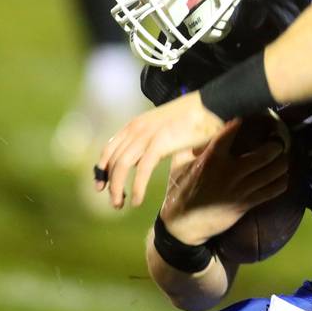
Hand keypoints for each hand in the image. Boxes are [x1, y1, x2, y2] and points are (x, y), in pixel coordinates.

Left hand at [95, 91, 224, 207]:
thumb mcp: (165, 126)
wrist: (209, 106)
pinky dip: (136, 188)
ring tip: (120, 204)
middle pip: (112, 160)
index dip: (102, 169)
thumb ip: (155, 139)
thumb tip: (154, 155)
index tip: (101, 185)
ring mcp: (146, 136)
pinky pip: (141, 170)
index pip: (109, 148)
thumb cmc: (193, 116)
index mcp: (135, 124)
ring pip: (121, 167)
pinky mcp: (159, 144)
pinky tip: (137, 201)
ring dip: (117, 189)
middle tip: (113, 201)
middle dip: (109, 183)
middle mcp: (135, 129)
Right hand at [160, 120, 288, 245]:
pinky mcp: (245, 204)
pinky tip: (282, 176)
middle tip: (278, 139)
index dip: (242, 121)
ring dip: (282, 161)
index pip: (229, 133)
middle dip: (276, 144)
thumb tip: (202, 127)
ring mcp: (239, 190)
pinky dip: (281, 181)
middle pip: (264, 154)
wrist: (182, 225)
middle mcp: (228, 172)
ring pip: (272, 172)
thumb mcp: (179, 164)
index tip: (252, 114)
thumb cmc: (180, 189)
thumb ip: (192, 146)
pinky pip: (271, 191)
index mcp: (210, 159)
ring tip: (283, 155)